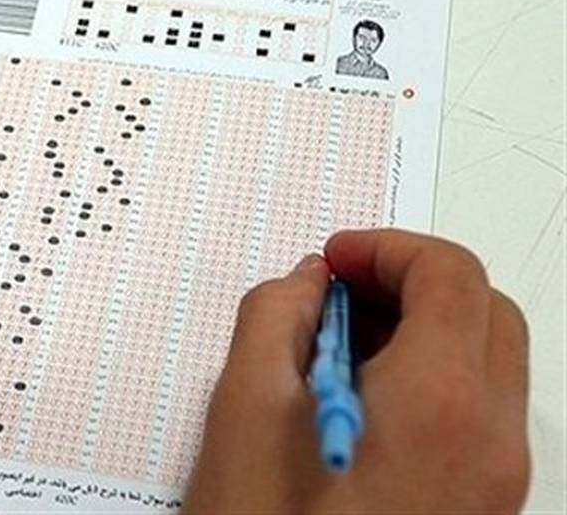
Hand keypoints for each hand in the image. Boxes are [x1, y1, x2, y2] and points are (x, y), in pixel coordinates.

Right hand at [184, 229, 529, 513]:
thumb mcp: (242, 412)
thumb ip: (275, 319)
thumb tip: (307, 285)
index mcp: (436, 404)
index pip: (450, 277)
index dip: (387, 248)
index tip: (332, 261)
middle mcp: (488, 440)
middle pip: (486, 311)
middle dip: (413, 282)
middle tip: (339, 293)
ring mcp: (496, 480)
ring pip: (489, 361)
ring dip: (425, 328)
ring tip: (339, 349)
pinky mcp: (484, 508)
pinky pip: (479, 412)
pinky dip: (433, 378)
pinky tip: (359, 400)